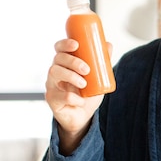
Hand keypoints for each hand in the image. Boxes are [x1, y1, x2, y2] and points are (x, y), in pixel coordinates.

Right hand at [45, 39, 110, 153]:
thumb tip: (109, 44)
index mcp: (65, 63)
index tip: (76, 45)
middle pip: (57, 59)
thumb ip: (103, 62)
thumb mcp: (98, 77)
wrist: (83, 116)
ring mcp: (51, 85)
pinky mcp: (52, 99)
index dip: (65, 44)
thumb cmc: (88, 93)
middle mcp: (55, 71)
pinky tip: (81, 101)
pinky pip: (60, 95)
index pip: (59, 48)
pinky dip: (73, 98)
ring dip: (71, 76)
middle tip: (87, 69)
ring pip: (54, 73)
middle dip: (72, 61)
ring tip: (84, 84)